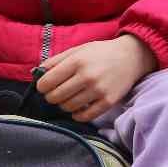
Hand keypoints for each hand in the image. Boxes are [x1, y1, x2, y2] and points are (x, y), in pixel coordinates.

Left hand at [35, 34, 158, 123]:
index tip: (44, 86)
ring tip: (68, 98)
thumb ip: (56, 61)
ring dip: (64, 105)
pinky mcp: (108, 102)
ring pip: (68, 107)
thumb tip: (36, 73)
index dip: (41, 86)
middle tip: (55, 93)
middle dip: (51, 97)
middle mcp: (87, 76)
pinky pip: (85, 116)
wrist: (131, 57)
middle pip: (56, 96)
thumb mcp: (77, 50)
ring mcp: (98, 90)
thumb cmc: (100, 53)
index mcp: (77, 61)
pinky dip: (77, 115)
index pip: (48, 81)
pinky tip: (77, 108)